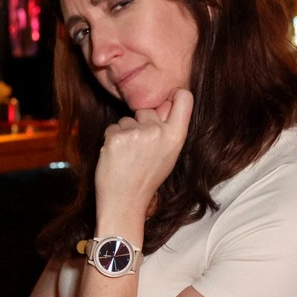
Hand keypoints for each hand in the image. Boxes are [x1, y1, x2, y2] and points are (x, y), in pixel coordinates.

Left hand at [94, 89, 193, 220]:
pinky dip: (111, 140)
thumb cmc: (146, 178)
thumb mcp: (168, 155)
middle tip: (140, 150)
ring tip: (128, 157)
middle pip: (147, 110)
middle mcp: (158, 132)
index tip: (169, 98)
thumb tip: (167, 101)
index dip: (176, 94)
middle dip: (140, 123)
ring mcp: (137, 133)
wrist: (125, 202)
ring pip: (126, 120)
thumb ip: (168, 129)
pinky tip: (116, 157)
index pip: (185, 98)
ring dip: (124, 133)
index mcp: (176, 137)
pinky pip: (112, 128)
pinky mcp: (116, 137)